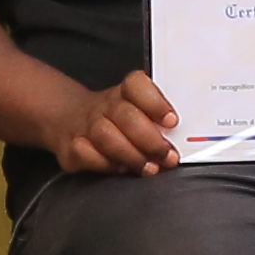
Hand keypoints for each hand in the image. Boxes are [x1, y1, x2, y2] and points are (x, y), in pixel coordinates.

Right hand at [43, 70, 179, 179]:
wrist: (71, 120)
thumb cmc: (118, 121)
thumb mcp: (138, 112)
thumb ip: (158, 122)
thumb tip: (183, 138)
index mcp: (125, 93)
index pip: (136, 85)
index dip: (155, 102)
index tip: (171, 121)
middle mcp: (105, 106)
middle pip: (125, 116)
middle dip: (151, 140)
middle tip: (168, 156)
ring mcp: (86, 125)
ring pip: (106, 135)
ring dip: (132, 155)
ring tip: (149, 168)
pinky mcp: (72, 147)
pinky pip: (86, 153)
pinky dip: (106, 164)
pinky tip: (121, 169)